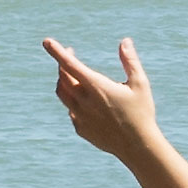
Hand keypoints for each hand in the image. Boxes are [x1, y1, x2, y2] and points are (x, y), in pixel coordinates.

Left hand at [44, 35, 162, 165]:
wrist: (137, 147)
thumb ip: (130, 61)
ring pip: (62, 93)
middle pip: (63, 77)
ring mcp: (79, 116)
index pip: (70, 65)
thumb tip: (125, 42)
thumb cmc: (141, 113)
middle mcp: (83, 101)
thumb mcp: (140, 84)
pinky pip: (70, 110)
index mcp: (97, 87)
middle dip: (63, 63)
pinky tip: (84, 99)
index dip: (57, 52)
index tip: (47, 41)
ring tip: (72, 74)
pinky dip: (73, 100)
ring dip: (64, 80)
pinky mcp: (80, 128)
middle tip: (69, 53)